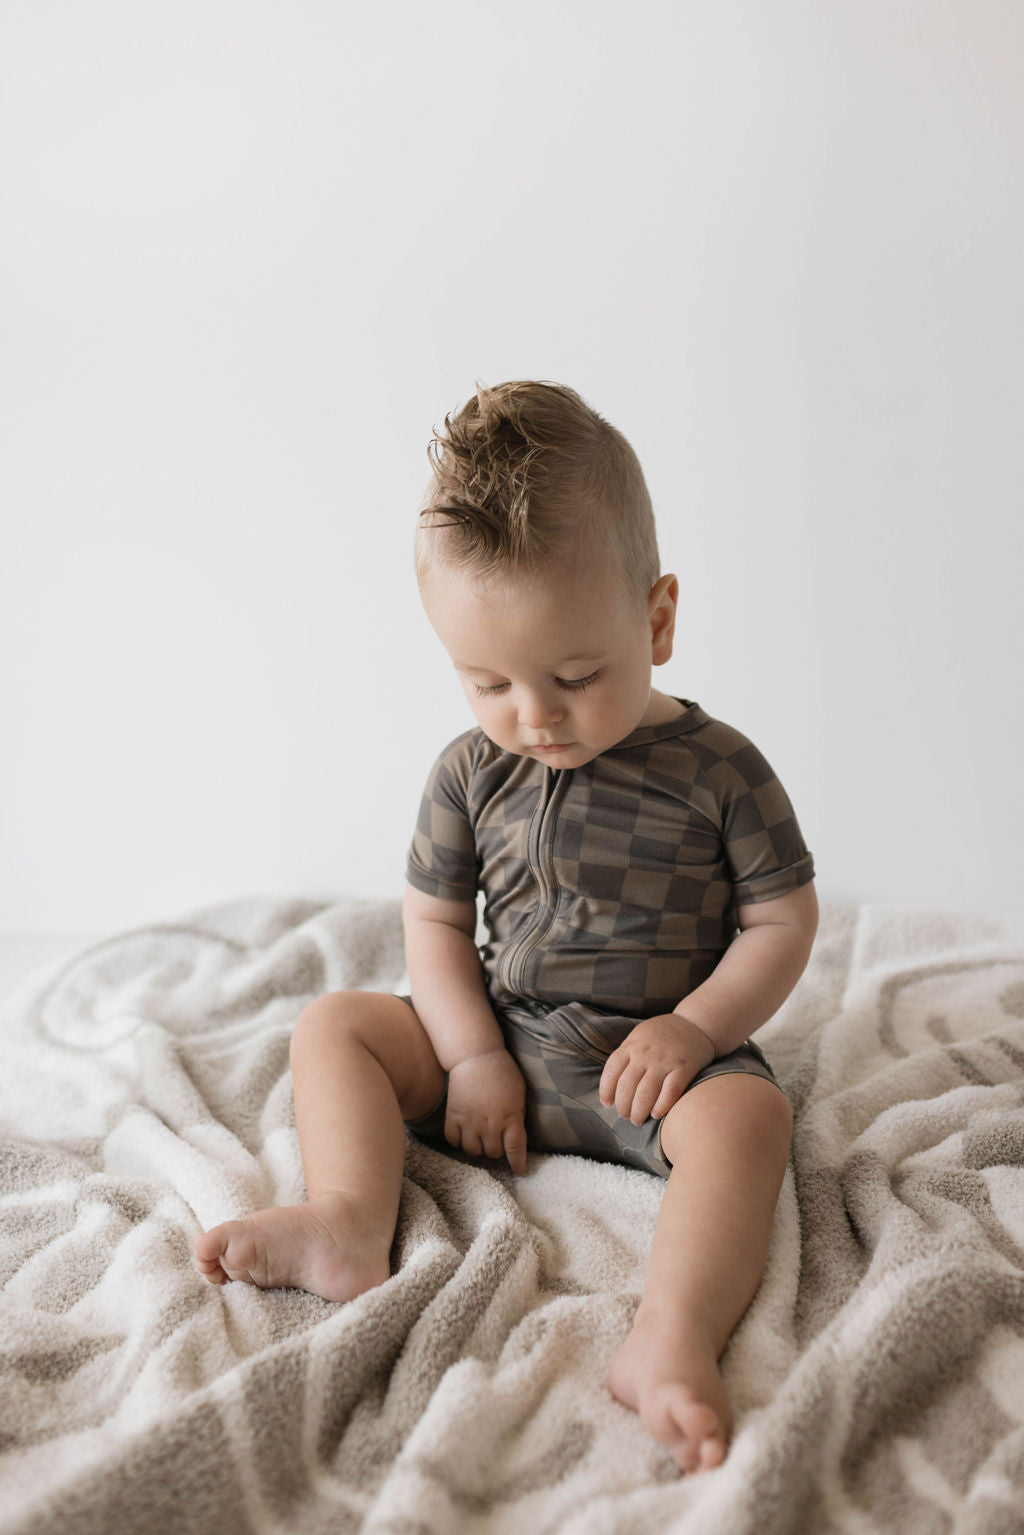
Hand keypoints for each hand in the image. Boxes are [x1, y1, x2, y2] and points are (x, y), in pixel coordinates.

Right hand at [444, 1047, 528, 1175]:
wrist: (475, 1055)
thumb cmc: (502, 1071)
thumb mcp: (519, 1094)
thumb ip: (517, 1116)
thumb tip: (515, 1134)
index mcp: (510, 1117)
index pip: (515, 1150)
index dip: (518, 1164)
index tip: (520, 1171)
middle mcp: (490, 1124)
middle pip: (493, 1153)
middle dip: (496, 1150)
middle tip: (497, 1141)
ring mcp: (470, 1121)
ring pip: (472, 1151)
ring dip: (478, 1147)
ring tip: (481, 1138)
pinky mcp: (453, 1116)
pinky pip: (453, 1141)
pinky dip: (459, 1141)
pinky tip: (465, 1134)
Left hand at [599, 1014, 715, 1125]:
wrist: (696, 1024)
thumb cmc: (663, 1035)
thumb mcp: (639, 1036)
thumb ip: (626, 1055)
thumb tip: (611, 1084)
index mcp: (632, 1045)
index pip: (612, 1071)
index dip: (606, 1090)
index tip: (607, 1103)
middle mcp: (645, 1053)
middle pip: (626, 1086)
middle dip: (623, 1106)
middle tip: (626, 1115)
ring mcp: (665, 1061)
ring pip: (645, 1093)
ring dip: (638, 1111)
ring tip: (638, 1119)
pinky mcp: (684, 1068)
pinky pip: (670, 1092)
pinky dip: (662, 1106)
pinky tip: (656, 1114)